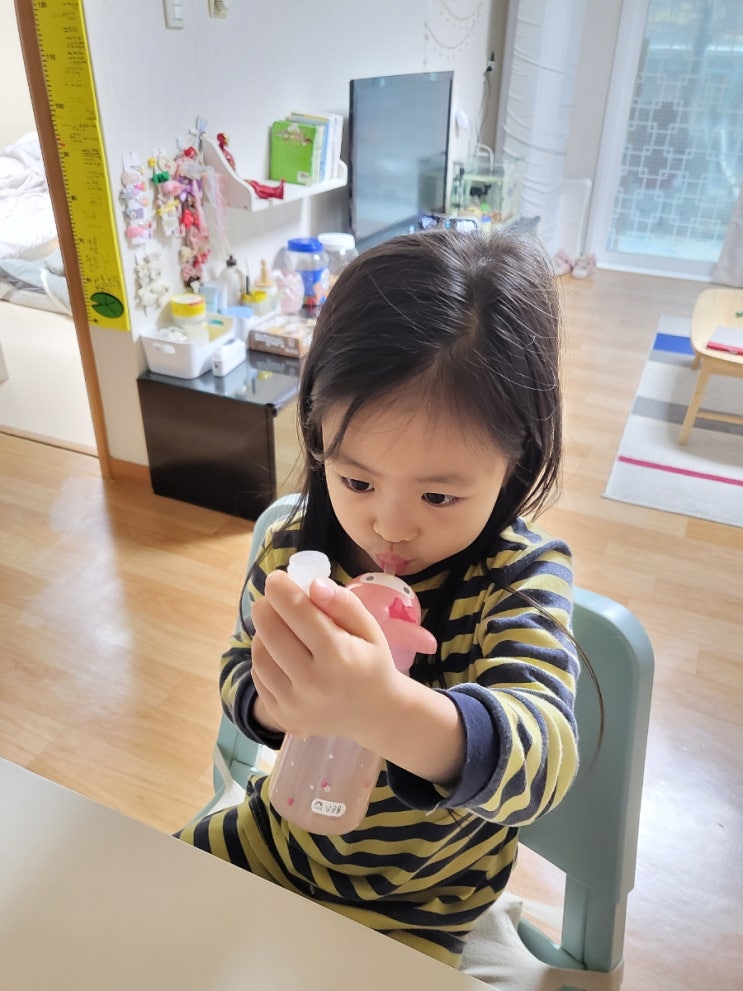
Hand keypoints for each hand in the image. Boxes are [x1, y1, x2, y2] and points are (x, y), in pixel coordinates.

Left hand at [251, 570, 400, 741]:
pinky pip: (259, 676)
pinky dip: (264, 657)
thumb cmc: (372, 664)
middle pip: (270, 630)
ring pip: (259, 653)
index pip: (296, 610)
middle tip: (274, 599)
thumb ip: (344, 603)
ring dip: (263, 632)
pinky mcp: (282, 715)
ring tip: (279, 626)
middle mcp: (312, 681)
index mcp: (338, 655)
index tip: (277, 578)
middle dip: (267, 606)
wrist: (376, 715)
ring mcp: (293, 703)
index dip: (280, 588)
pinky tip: (280, 652)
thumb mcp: (370, 629)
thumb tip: (313, 585)